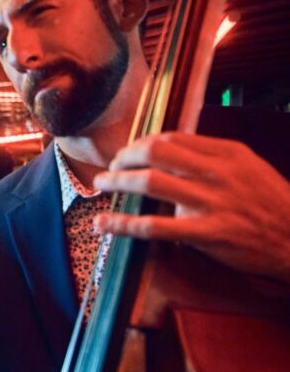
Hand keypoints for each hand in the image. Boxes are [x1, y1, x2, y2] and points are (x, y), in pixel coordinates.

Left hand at [93, 132, 289, 283]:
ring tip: (101, 185)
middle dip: (125, 157)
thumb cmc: (269, 205)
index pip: (172, 138)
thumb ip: (212, 159)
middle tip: (111, 167)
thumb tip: (171, 152)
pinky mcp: (206, 233)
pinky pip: (154, 226)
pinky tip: (104, 224)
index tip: (128, 154)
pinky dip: (123, 223)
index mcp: (227, 153)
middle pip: (156, 152)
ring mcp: (211, 202)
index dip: (142, 144)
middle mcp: (217, 172)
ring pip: (150, 183)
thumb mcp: (247, 169)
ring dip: (117, 182)